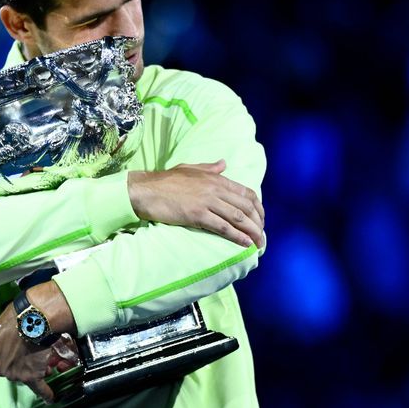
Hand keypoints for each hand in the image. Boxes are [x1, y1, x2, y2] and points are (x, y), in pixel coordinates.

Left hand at [0, 301, 79, 402]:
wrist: (31, 320)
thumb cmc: (17, 315)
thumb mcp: (1, 323)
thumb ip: (1, 334)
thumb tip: (9, 332)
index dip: (9, 355)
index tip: (16, 352)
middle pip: (11, 368)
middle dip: (21, 363)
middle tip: (32, 355)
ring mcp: (14, 374)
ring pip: (25, 375)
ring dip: (34, 370)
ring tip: (45, 362)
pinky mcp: (30, 377)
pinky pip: (39, 388)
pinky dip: (45, 393)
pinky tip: (50, 397)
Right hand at [127, 159, 265, 248]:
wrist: (146, 190)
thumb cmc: (165, 181)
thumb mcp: (190, 168)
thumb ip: (209, 168)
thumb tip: (224, 164)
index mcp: (215, 178)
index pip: (246, 192)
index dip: (258, 208)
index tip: (261, 219)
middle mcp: (215, 189)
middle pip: (246, 207)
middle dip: (258, 223)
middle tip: (262, 236)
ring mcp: (207, 202)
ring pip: (238, 218)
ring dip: (252, 232)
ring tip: (259, 244)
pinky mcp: (198, 215)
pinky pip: (223, 227)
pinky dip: (237, 236)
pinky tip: (245, 244)